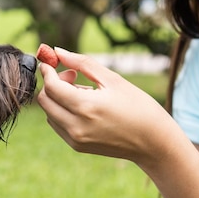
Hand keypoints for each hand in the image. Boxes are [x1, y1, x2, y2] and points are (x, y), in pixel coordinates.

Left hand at [37, 47, 172, 163]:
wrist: (153, 142)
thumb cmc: (138, 106)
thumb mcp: (112, 79)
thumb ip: (82, 63)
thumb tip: (57, 51)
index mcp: (86, 107)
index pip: (52, 86)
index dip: (48, 71)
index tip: (52, 61)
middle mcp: (76, 126)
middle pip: (45, 101)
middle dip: (52, 84)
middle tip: (73, 76)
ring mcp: (76, 139)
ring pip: (49, 113)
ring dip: (57, 98)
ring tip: (83, 92)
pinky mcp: (77, 146)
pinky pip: (58, 124)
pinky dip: (62, 111)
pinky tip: (83, 106)